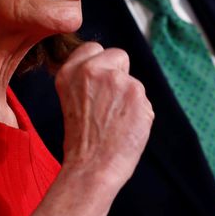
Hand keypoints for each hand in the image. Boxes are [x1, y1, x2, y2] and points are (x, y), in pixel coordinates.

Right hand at [56, 41, 152, 192]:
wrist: (91, 168)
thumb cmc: (82, 142)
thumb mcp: (71, 101)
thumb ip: (86, 81)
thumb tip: (109, 69)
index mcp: (69, 72)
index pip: (94, 48)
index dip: (101, 65)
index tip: (99, 83)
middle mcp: (92, 70)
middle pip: (119, 55)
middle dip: (120, 74)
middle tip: (109, 105)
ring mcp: (116, 79)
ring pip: (133, 82)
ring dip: (130, 99)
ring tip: (115, 124)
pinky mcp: (137, 93)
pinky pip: (145, 101)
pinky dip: (140, 114)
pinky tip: (127, 129)